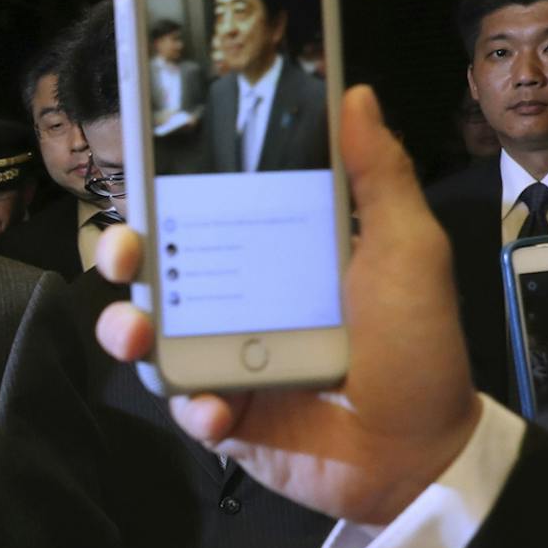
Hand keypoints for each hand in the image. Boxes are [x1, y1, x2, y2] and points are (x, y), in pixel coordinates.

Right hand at [94, 86, 481, 524]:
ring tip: (139, 335)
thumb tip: (354, 96)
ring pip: (153, 340)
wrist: (422, 451)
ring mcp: (228, 364)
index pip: (207, 216)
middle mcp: (241, 305)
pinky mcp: (226, 420)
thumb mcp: (408, 249)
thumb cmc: (418, 345)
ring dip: (131, 332)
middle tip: (124, 254)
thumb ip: (378, 175)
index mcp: (276, 259)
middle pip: (161, 272)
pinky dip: (195, 407)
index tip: (144, 177)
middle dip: (125, 257)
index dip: (166, 196)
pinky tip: (218, 408)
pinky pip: (188, 407)